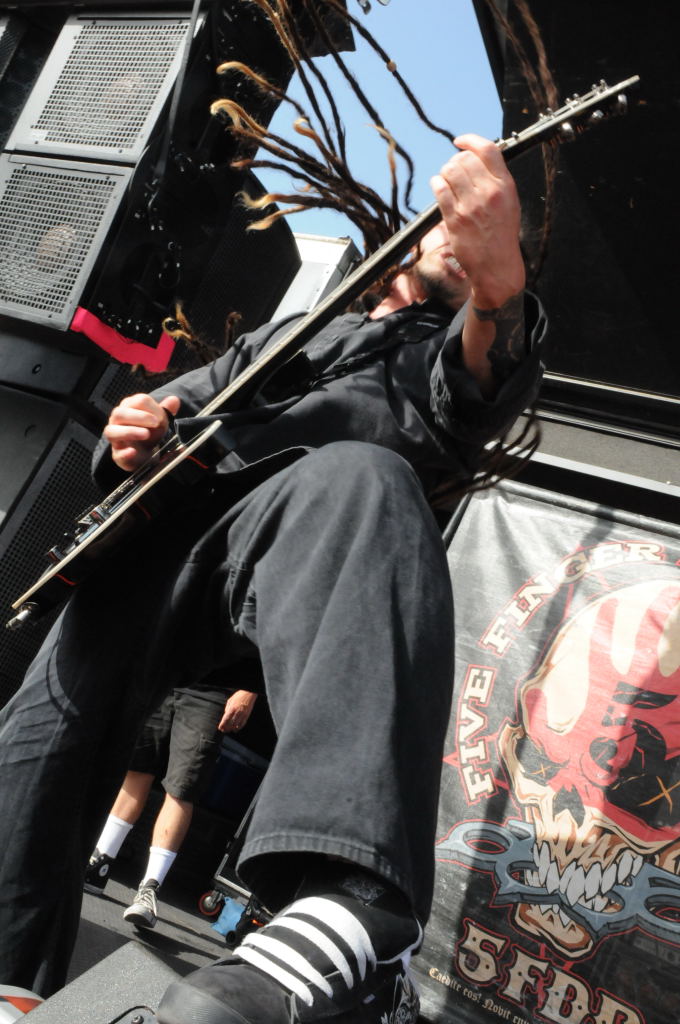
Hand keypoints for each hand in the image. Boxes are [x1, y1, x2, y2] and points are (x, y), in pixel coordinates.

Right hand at [103, 393, 180, 471]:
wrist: (145, 454)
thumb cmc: (150, 431)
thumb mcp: (159, 420)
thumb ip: (166, 410)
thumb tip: (174, 400)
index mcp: (129, 408)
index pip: (137, 401)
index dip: (151, 407)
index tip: (161, 418)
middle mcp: (117, 421)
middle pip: (119, 413)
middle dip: (138, 416)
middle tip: (155, 422)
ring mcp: (116, 438)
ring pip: (111, 431)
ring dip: (129, 432)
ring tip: (146, 434)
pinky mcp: (118, 455)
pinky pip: (117, 454)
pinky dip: (125, 453)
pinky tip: (133, 452)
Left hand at [218, 690, 256, 733]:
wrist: (248, 694)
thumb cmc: (239, 696)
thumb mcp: (230, 700)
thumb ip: (227, 708)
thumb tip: (225, 715)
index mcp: (232, 708)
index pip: (225, 719)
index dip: (222, 725)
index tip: (220, 728)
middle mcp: (237, 712)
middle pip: (230, 724)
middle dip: (226, 728)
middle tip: (224, 730)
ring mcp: (242, 714)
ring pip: (236, 725)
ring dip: (232, 729)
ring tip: (229, 730)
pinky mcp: (247, 715)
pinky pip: (243, 724)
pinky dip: (239, 727)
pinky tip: (236, 729)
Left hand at [430, 134, 524, 309]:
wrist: (497, 266)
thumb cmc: (502, 235)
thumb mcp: (510, 203)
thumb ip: (496, 180)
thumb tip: (476, 159)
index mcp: (505, 186)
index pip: (488, 150)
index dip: (470, 140)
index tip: (460, 141)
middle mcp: (489, 194)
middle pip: (464, 159)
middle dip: (455, 161)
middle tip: (455, 172)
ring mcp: (471, 206)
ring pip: (449, 171)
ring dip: (444, 173)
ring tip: (447, 181)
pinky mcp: (455, 219)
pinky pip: (440, 190)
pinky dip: (436, 184)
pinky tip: (439, 188)